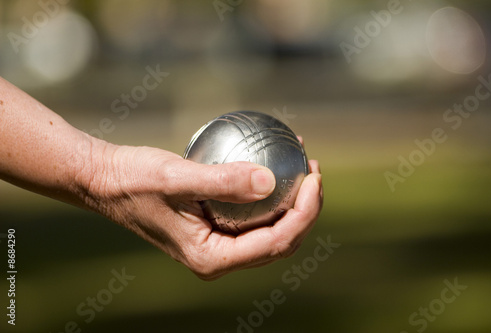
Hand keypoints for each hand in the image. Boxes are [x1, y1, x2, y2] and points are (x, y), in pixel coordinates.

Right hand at [83, 139, 322, 279]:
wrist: (104, 181)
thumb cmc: (133, 179)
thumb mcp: (175, 178)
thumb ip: (223, 181)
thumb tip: (271, 182)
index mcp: (212, 258)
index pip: (277, 241)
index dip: (305, 211)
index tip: (314, 176)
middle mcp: (218, 258)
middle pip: (281, 240)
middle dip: (306, 208)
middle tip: (313, 169)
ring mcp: (217, 245)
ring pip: (270, 229)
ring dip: (291, 200)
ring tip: (302, 166)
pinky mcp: (214, 227)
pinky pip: (253, 216)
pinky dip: (269, 193)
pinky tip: (274, 164)